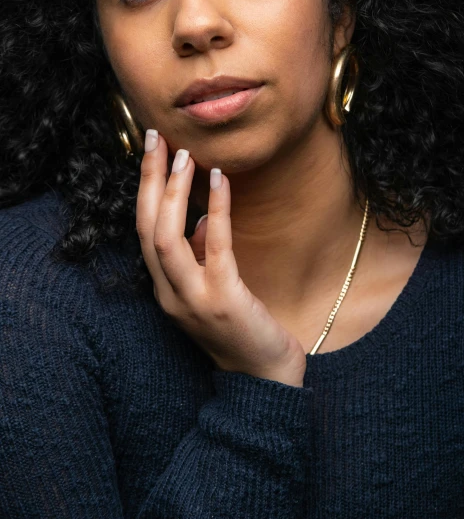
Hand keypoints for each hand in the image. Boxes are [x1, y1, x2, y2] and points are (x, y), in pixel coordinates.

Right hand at [136, 132, 306, 387]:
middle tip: (156, 138)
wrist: (266, 380)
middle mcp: (169, 293)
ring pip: (166, 237)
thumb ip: (202, 255)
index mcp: (165, 289)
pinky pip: (214, 246)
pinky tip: (220, 180)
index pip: (143, 230)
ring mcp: (193, 299)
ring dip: (172, 191)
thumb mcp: (214, 288)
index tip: (151, 151)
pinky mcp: (223, 299)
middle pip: (146, 227)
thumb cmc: (242, 330)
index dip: (144, 189)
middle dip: (148, 180)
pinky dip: (214, 209)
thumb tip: (202, 219)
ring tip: (184, 154)